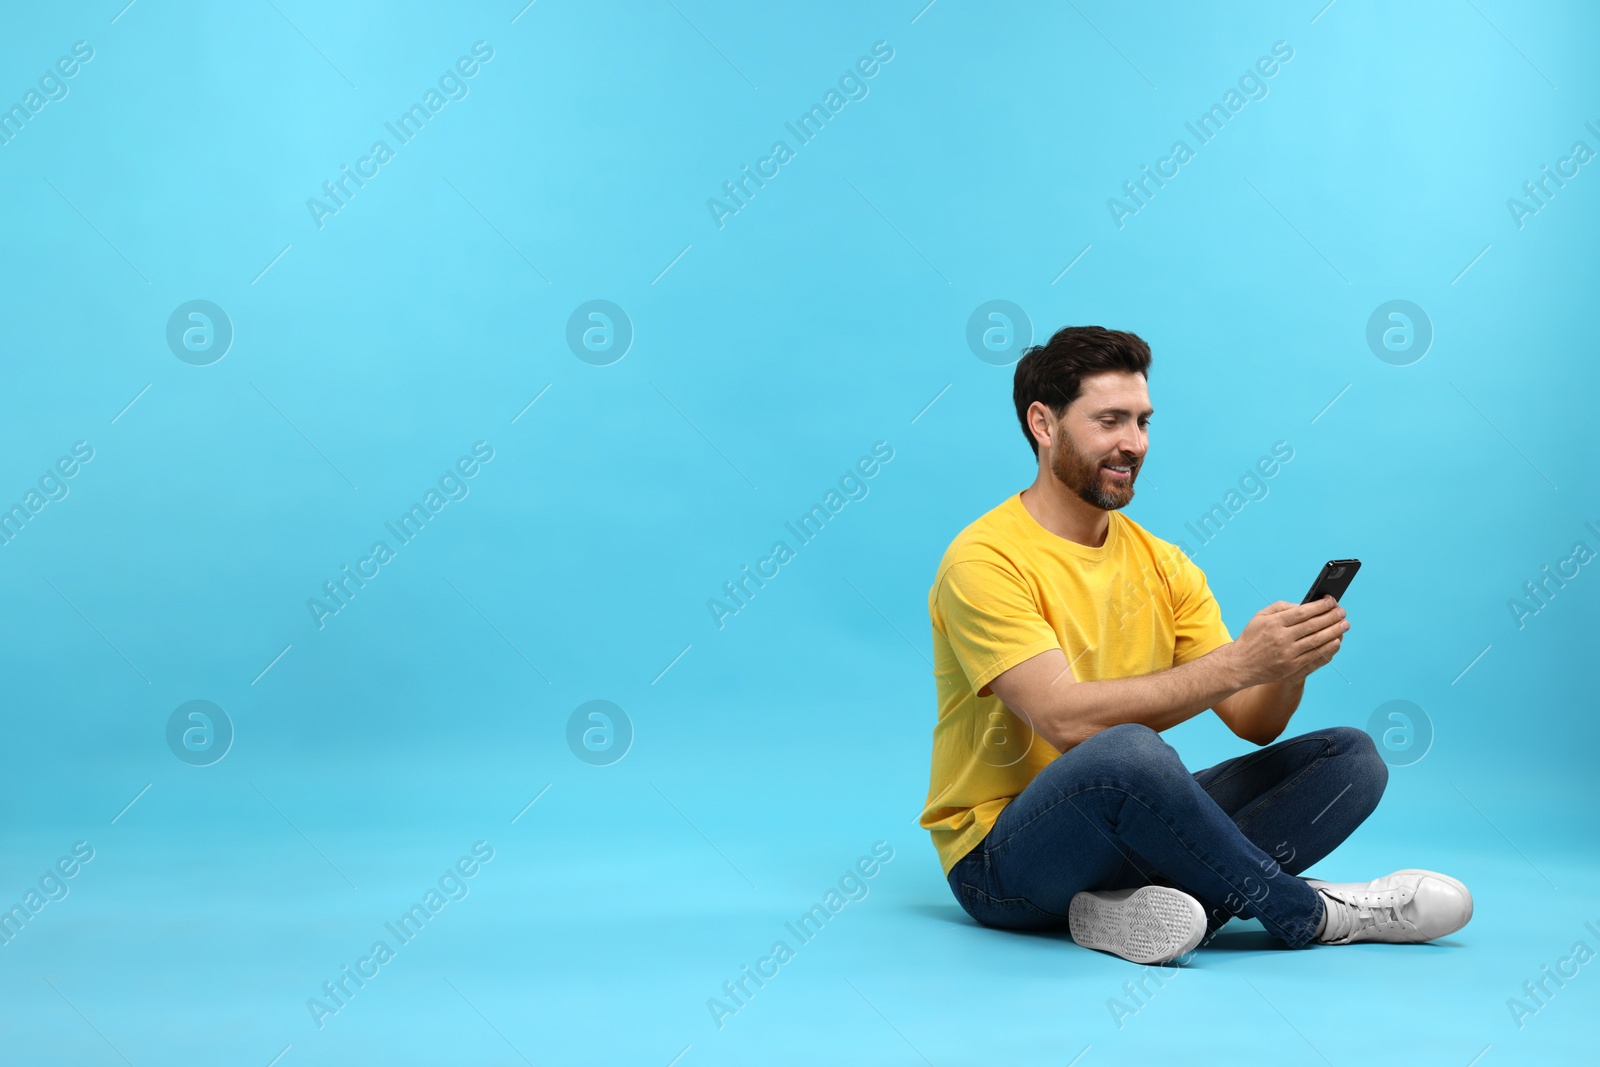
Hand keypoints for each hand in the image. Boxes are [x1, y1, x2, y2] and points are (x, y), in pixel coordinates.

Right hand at [1229, 596, 1347, 686]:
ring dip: (1334, 631)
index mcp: (1274, 623)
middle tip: (1342, 612)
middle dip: (1331, 617)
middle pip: (1312, 625)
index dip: (1319, 606)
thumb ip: (1280, 607)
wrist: (1240, 665)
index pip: (1302, 612)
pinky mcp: (1291, 667)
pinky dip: (1328, 648)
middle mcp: (1281, 637)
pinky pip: (1314, 656)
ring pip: (1316, 640)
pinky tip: (1336, 641)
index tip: (1331, 601)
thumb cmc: (1251, 638)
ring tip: (1344, 625)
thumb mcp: (1259, 617)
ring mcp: (1287, 653)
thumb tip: (1303, 605)